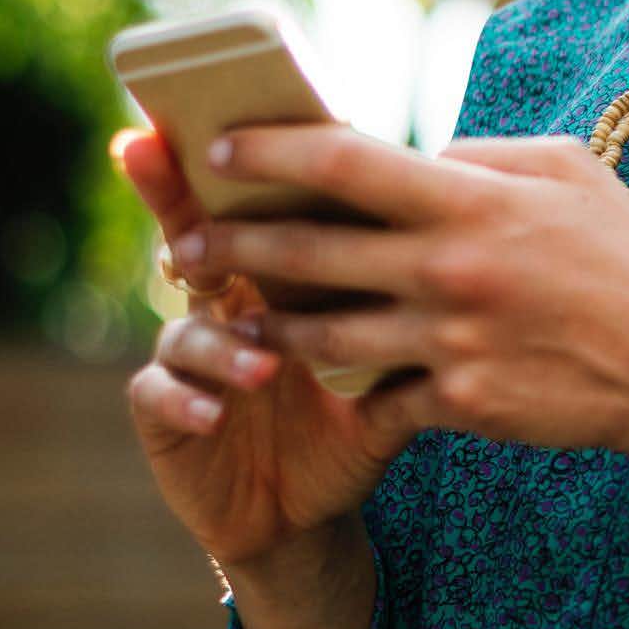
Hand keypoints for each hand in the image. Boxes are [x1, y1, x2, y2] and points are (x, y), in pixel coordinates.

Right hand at [113, 126, 409, 567]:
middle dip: (176, 206)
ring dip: (221, 341)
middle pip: (191, 236)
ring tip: (263, 363)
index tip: (224, 120)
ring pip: (186, 325)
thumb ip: (413, 292)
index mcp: (276, 272)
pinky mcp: (166, 413)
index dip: (235, 161)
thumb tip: (469, 218)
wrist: (310, 507)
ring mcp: (187, 355)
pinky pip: (158, 394)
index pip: (255, 202)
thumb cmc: (354, 415)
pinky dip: (186, 398)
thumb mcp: (392, 354)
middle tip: (177, 190)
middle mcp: (222, 300)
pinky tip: (214, 412)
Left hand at [178, 125, 628, 466]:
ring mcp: (449, 342)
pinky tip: (323, 380)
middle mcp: (448, 269)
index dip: (270, 151)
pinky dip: (351, 387)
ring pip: (322, 335)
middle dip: (230, 246)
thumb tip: (418, 155)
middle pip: (306, 253)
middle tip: (185, 243)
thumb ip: (481, 157)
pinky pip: (380, 395)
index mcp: (469, 200)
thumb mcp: (566, 171)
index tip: (221, 149)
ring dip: (269, 325)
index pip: (343, 162)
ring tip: (237, 316)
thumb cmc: (625, 256)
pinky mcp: (459, 404)